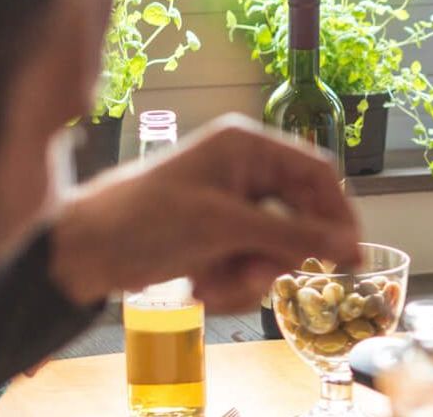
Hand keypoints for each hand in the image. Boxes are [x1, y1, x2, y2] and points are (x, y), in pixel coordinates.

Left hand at [49, 114, 360, 311]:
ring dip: (250, 273)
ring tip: (215, 285)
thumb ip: (293, 235)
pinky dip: (229, 280)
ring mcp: (228, 204)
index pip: (316, 173)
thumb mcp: (225, 227)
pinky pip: (247, 260)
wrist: (81, 252)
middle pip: (298, 214)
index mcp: (247, 146)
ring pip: (273, 245)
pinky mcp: (214, 235)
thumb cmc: (147, 221)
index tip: (350, 253)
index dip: (337, 213)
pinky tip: (200, 286)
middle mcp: (243, 170)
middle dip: (280, 253)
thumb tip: (350, 246)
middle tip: (267, 277)